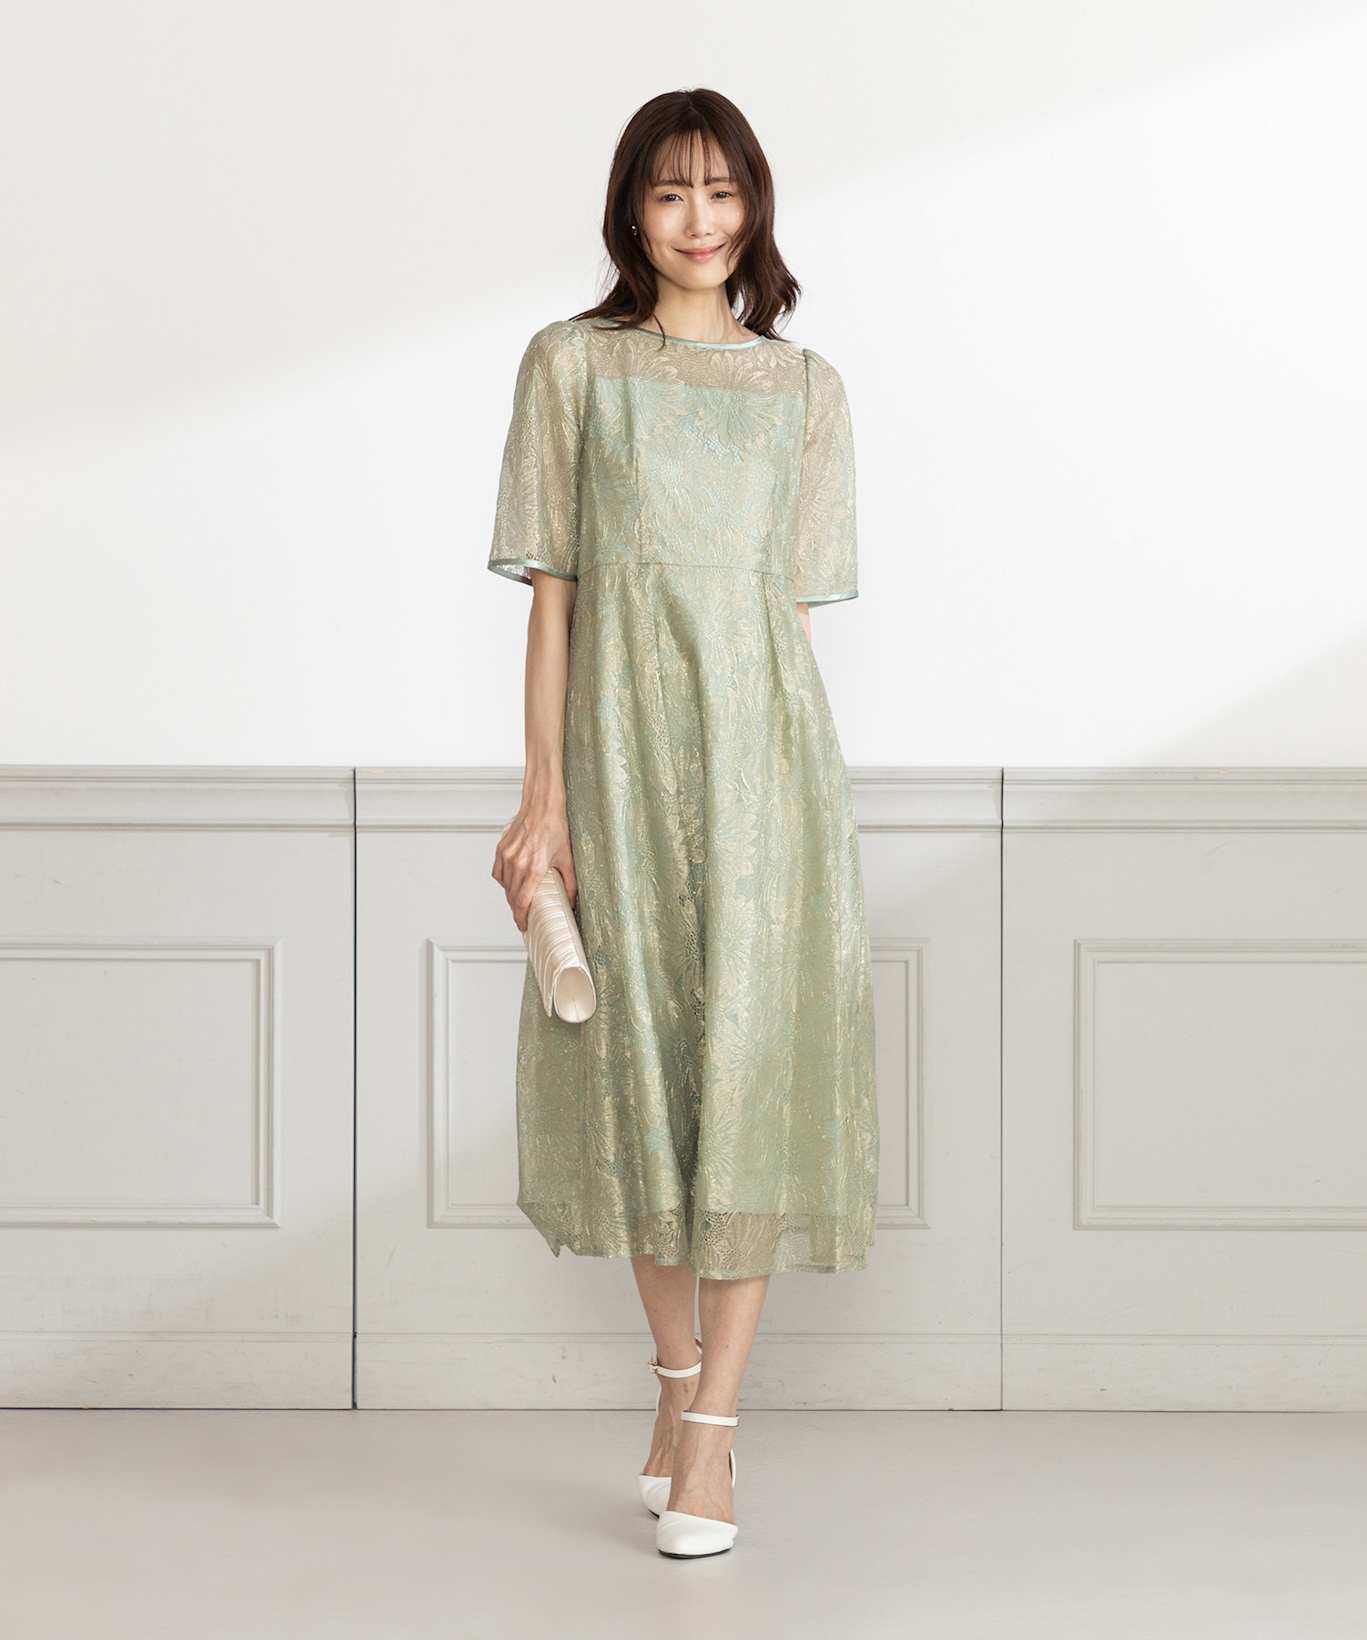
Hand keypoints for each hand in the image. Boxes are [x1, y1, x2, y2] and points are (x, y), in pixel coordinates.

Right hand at [492, 800, 577, 932]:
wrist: (542, 806)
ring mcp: (506, 856)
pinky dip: (504, 881)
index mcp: (533, 868)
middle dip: (517, 909)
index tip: (524, 925)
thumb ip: (570, 883)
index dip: (521, 917)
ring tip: (520, 899)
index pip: (522, 901)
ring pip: (504, 886)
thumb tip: (571, 901)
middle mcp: (517, 863)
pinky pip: (498, 872)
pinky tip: (513, 882)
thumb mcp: (568, 859)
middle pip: (512, 896)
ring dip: (511, 895)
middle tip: (524, 916)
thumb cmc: (555, 828)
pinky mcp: (501, 849)